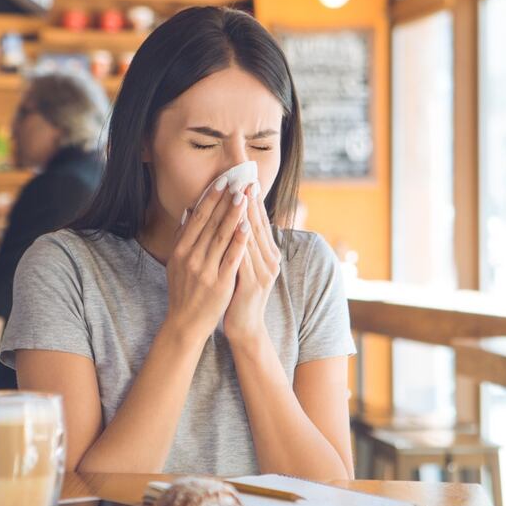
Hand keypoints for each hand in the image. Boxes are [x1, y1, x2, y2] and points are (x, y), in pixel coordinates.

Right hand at [164, 177, 250, 342]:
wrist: (186, 323)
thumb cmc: (183, 290)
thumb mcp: (176, 262)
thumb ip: (182, 237)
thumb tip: (188, 210)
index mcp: (180, 251)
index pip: (197, 219)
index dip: (210, 199)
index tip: (221, 182)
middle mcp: (191, 258)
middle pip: (210, 223)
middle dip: (225, 201)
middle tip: (237, 181)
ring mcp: (206, 270)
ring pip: (222, 237)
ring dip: (234, 215)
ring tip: (244, 197)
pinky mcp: (220, 283)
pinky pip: (232, 258)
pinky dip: (239, 241)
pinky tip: (247, 226)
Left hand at [223, 182, 280, 345]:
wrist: (245, 327)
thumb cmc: (240, 295)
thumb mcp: (243, 266)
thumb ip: (241, 245)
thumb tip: (236, 221)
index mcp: (268, 255)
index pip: (260, 222)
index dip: (254, 201)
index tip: (247, 180)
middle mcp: (270, 261)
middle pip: (258, 225)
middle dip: (251, 201)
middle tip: (245, 178)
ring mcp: (264, 272)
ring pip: (253, 237)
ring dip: (245, 215)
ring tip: (239, 194)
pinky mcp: (255, 283)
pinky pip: (245, 256)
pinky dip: (240, 239)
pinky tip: (235, 226)